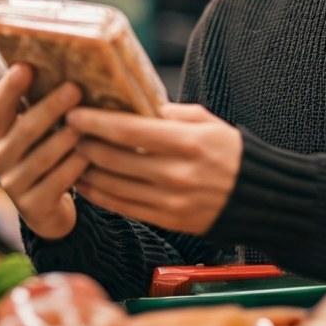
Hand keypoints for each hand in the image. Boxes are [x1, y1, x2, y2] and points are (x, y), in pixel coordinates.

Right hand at [0, 64, 88, 239]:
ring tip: (83, 126)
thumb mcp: (42, 132)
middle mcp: (0, 156)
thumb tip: (76, 71)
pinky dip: (73, 167)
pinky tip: (89, 157)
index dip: (10, 87)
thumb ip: (45, 108)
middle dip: (50, 107)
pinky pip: (55, 183)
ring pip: (41, 157)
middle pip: (24, 128)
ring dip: (63, 139)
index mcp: (1, 132)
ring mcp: (13, 184)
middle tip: (74, 89)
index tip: (25, 66)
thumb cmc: (53, 156)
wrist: (49, 211)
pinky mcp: (32, 207)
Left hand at [67, 103, 241, 234]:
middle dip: (85, 144)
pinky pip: (123, 207)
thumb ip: (169, 114)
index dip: (96, 123)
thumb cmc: (230, 152)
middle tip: (67, 131)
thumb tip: (133, 104)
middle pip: (114, 159)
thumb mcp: (206, 122)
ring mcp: (170, 201)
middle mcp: (175, 174)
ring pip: (113, 186)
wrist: (258, 197)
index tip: (74, 113)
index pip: (129, 131)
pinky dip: (100, 194)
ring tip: (72, 155)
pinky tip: (86, 182)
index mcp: (187, 143)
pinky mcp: (167, 220)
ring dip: (86, 170)